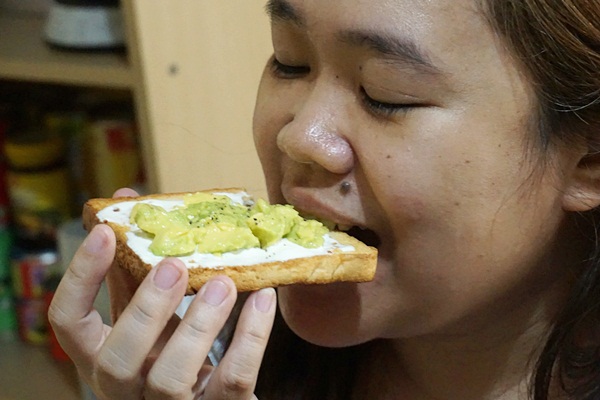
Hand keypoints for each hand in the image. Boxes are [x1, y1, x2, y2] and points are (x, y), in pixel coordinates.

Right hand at [48, 189, 276, 399]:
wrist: (218, 397)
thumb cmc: (177, 348)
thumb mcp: (151, 313)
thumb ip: (137, 268)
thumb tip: (127, 197)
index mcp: (104, 355)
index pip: (67, 324)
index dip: (80, 278)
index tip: (103, 231)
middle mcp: (128, 388)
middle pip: (116, 360)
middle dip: (144, 309)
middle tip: (174, 265)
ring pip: (171, 378)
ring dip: (198, 325)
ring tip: (223, 281)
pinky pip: (232, 380)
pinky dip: (251, 337)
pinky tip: (263, 298)